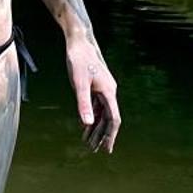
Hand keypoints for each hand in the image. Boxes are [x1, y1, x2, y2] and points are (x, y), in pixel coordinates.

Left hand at [66, 32, 120, 152]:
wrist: (79, 41)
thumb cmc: (79, 60)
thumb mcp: (78, 83)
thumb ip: (83, 103)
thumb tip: (88, 124)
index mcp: (108, 92)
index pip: (114, 119)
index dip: (111, 135)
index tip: (107, 149)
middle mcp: (109, 92)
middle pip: (108, 119)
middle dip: (102, 135)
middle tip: (95, 150)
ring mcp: (103, 89)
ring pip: (102, 113)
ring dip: (96, 128)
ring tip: (88, 143)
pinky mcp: (96, 86)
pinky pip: (96, 106)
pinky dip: (92, 117)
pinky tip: (85, 126)